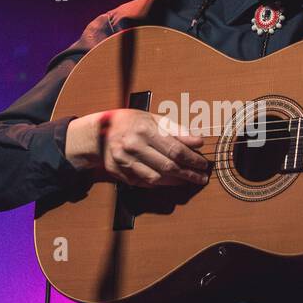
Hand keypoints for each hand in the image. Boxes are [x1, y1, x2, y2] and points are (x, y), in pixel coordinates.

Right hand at [65, 109, 209, 186]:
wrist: (98, 132)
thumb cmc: (130, 122)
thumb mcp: (152, 118)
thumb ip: (176, 130)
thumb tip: (198, 141)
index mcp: (144, 130)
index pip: (175, 149)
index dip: (193, 159)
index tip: (204, 163)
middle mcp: (133, 146)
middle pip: (168, 166)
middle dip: (189, 173)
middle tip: (202, 177)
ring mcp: (124, 161)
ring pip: (157, 178)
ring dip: (176, 181)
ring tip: (188, 179)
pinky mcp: (119, 173)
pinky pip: (144, 183)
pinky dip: (160, 183)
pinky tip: (170, 181)